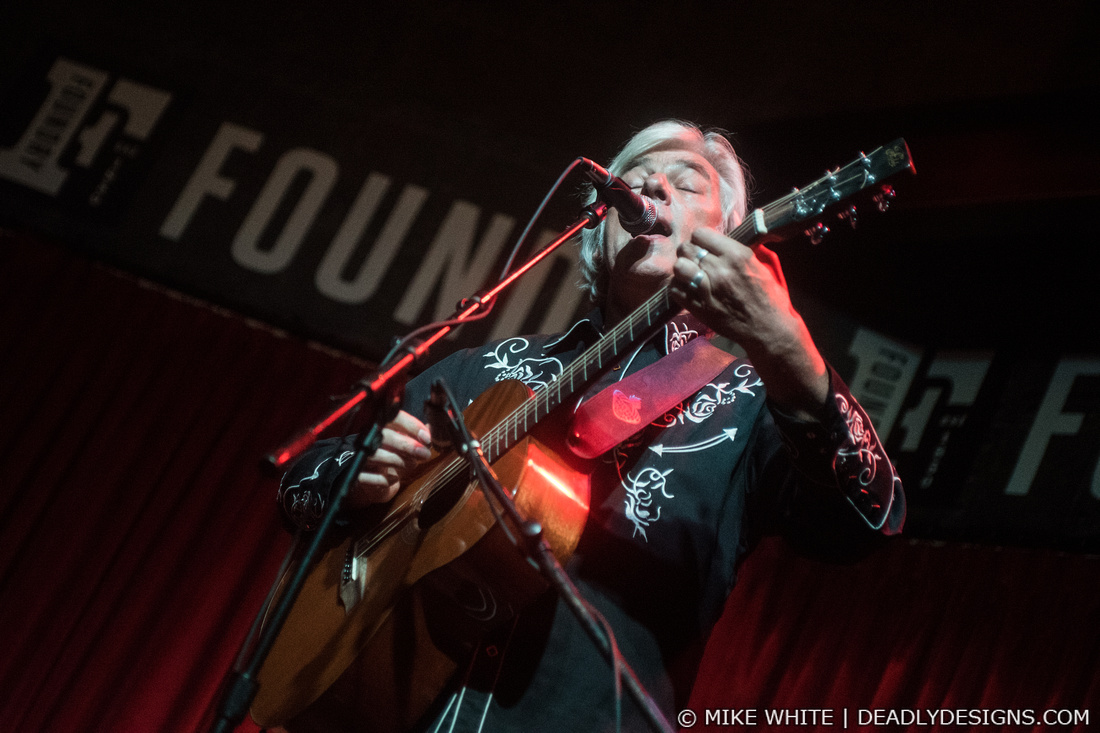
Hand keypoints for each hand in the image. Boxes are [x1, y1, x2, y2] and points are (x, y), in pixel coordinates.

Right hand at [348, 410, 431, 506]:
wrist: (367, 478)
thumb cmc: (388, 455)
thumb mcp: (402, 441)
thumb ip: (416, 435)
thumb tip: (434, 427)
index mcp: (379, 424)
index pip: (394, 417)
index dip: (412, 425)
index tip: (427, 437)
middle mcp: (366, 437)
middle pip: (386, 436)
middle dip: (409, 445)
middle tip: (424, 454)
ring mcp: (358, 455)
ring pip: (378, 455)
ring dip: (400, 461)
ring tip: (412, 465)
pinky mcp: (356, 474)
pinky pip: (372, 476)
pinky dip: (386, 479)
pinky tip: (395, 479)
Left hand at [668, 227, 828, 417]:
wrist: (768, 329)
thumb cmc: (770, 296)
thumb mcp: (765, 263)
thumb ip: (746, 244)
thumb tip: (733, 226)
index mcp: (737, 255)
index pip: (700, 234)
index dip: (700, 239)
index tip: (705, 246)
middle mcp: (719, 269)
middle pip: (686, 248)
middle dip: (689, 252)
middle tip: (696, 260)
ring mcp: (706, 289)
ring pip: (678, 267)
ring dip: (682, 269)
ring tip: (690, 274)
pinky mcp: (698, 307)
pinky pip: (674, 289)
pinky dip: (678, 287)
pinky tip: (688, 289)